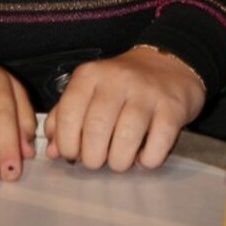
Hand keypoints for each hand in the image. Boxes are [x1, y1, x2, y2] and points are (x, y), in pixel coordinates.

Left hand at [43, 47, 204, 170]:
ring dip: (119, 162)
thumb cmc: (123, 86)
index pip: (68, 115)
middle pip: (96, 130)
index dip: (67, 144)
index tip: (73, 153)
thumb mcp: (88, 91)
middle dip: (93, 158)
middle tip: (98, 159)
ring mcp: (146, 93)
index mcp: (90, 75)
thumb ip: (65, 118)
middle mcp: (117, 79)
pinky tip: (144, 153)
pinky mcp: (172, 108)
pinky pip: (155, 148)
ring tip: (121, 158)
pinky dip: (147, 160)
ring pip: (125, 140)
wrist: (168, 63)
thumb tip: (53, 151)